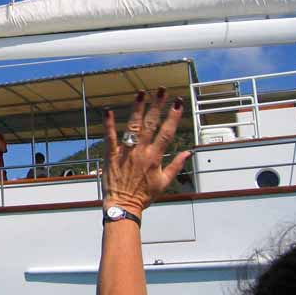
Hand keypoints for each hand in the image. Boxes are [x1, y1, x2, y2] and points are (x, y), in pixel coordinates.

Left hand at [102, 88, 190, 217]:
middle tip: (162, 90)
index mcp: (155, 157)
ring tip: (141, 93)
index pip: (167, 132)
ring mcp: (126, 152)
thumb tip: (188, 152)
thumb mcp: (164, 182)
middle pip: (152, 124)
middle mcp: (142, 151)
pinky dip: (108, 124)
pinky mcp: (111, 155)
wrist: (124, 204)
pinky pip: (110, 137)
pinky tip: (107, 110)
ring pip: (133, 126)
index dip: (173, 116)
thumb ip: (176, 165)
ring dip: (137, 108)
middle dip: (157, 105)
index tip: (178, 102)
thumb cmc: (144, 195)